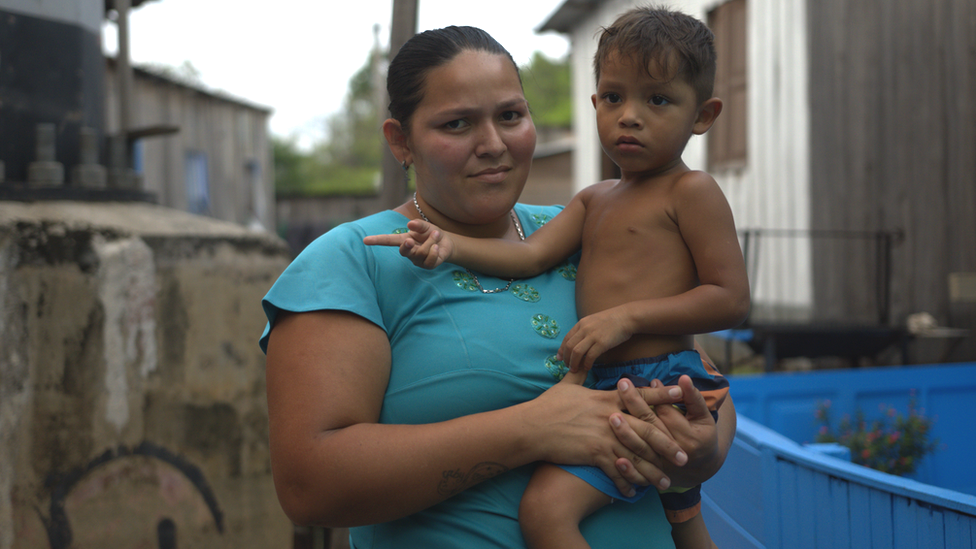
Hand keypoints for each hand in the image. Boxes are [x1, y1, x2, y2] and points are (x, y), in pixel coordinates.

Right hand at [362, 219, 454, 268]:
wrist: (446, 243)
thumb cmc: (431, 233)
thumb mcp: (426, 226)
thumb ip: (419, 224)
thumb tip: (410, 224)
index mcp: (404, 240)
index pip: (388, 241)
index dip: (377, 240)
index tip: (365, 240)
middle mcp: (409, 251)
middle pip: (403, 252)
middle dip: (406, 247)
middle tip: (410, 241)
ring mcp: (417, 260)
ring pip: (420, 253)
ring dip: (430, 242)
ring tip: (436, 235)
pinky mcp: (427, 265)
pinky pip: (429, 260)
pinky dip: (434, 252)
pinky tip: (437, 246)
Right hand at [527, 371, 685, 497]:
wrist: (532, 427)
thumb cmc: (547, 405)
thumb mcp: (566, 385)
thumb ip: (579, 374)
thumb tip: (580, 360)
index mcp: (606, 398)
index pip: (639, 395)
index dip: (660, 394)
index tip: (680, 393)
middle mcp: (610, 417)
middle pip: (646, 430)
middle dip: (667, 444)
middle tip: (684, 456)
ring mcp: (604, 436)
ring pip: (636, 455)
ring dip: (652, 471)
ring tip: (666, 482)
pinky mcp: (594, 453)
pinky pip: (616, 471)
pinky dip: (627, 483)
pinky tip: (635, 493)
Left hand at [557, 308, 632, 372]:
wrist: (626, 317)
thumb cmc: (612, 320)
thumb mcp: (593, 320)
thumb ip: (584, 329)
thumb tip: (578, 341)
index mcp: (581, 323)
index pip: (567, 338)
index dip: (562, 350)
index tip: (560, 358)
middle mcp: (584, 329)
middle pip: (569, 347)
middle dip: (566, 359)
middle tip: (568, 366)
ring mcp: (593, 336)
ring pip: (577, 353)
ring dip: (574, 363)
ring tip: (575, 369)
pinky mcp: (602, 343)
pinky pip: (590, 356)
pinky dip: (586, 364)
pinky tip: (587, 367)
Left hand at [611, 375, 720, 489]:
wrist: (701, 467)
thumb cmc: (701, 435)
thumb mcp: (703, 416)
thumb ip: (694, 397)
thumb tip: (684, 378)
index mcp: (689, 436)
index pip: (667, 412)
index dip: (652, 394)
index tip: (640, 378)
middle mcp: (675, 452)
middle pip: (651, 427)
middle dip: (635, 405)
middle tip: (621, 386)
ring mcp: (664, 466)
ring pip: (642, 450)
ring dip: (626, 434)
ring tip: (611, 416)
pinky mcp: (654, 477)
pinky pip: (639, 475)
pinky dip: (628, 470)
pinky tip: (616, 459)